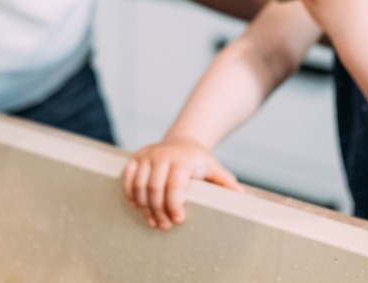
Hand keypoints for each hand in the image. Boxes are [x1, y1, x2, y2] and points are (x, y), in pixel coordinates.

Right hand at [122, 137, 241, 229]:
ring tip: (153, 221)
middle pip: (155, 188)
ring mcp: (147, 155)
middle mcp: (163, 154)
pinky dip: (131, 194)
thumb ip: (224, 180)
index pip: (175, 184)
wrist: (182, 141)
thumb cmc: (198, 161)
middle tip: (165, 226)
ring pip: (140, 185)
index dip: (175, 204)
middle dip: (159, 210)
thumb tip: (240, 194)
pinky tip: (138, 206)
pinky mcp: (135, 158)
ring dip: (145, 207)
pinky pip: (128, 178)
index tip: (179, 220)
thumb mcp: (213, 168)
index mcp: (183, 159)